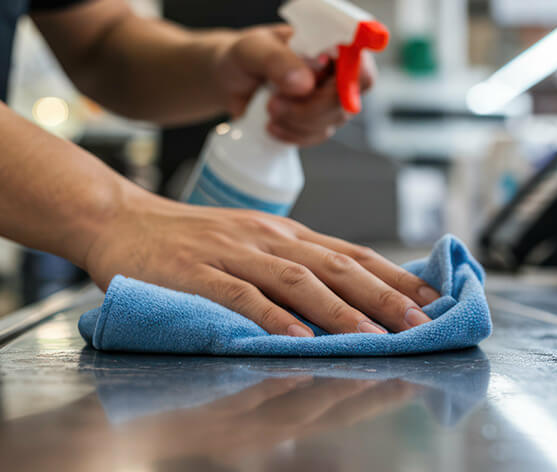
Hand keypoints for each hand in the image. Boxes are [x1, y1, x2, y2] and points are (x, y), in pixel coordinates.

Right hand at [85, 185, 439, 335]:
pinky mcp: (196, 270)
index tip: (430, 297)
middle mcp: (267, 238)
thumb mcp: (251, 240)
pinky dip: (272, 316)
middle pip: (335, 265)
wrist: (126, 218)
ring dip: (340, 310)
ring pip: (297, 280)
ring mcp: (232, 252)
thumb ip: (290, 261)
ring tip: (376, 336)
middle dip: (383, 295)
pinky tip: (297, 337)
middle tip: (421, 322)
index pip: (350, 252)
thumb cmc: (192, 237)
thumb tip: (340, 292)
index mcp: (283, 232)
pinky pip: (240, 294)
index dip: (393, 274)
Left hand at [213, 25, 376, 145]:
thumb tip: (305, 83)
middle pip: (348, 98)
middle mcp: (336, 69)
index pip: (358, 58)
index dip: (353, 74)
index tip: (324, 85)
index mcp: (328, 42)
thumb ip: (276, 61)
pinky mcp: (318, 120)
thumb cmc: (245, 56)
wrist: (232, 80)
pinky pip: (317, 136)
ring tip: (268, 109)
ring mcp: (330, 98)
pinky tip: (273, 126)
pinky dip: (293, 135)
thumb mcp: (252, 50)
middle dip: (309, 108)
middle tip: (274, 104)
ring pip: (332, 121)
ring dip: (296, 122)